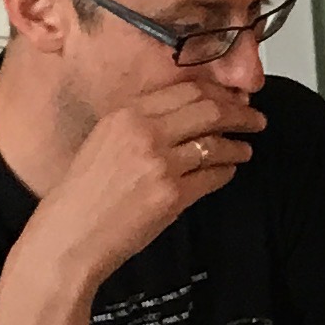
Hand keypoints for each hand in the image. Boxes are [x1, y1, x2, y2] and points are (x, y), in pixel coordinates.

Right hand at [23, 78, 263, 284]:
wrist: (69, 234)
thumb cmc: (82, 193)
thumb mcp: (104, 141)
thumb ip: (141, 124)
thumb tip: (186, 114)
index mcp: (126, 114)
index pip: (186, 89)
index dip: (217, 93)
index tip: (231, 99)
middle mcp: (144, 133)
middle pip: (209, 110)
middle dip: (239, 114)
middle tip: (255, 119)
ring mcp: (160, 164)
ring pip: (216, 144)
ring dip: (237, 146)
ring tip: (245, 148)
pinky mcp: (172, 195)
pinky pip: (213, 176)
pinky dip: (226, 172)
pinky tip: (229, 171)